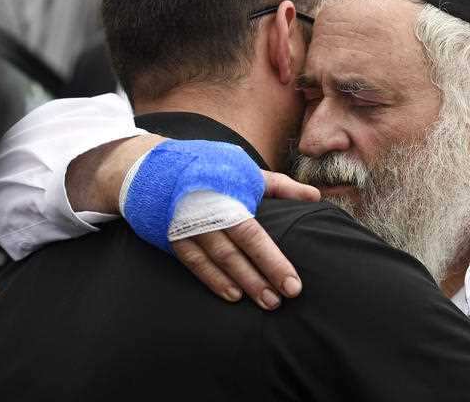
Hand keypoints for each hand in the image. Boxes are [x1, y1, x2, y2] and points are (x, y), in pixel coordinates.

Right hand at [172, 171, 318, 310]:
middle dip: (259, 279)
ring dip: (241, 284)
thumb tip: (315, 197)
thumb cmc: (211, 169)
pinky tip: (233, 296)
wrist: (154, 168)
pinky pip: (194, 263)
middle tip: (280, 302)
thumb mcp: (246, 171)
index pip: (253, 234)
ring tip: (265, 302)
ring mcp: (186, 227)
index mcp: (227, 195)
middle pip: (235, 253)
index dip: (273, 261)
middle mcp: (205, 212)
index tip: (293, 285)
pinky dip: (213, 280)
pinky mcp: (172, 238)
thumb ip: (281, 187)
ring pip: (216, 261)